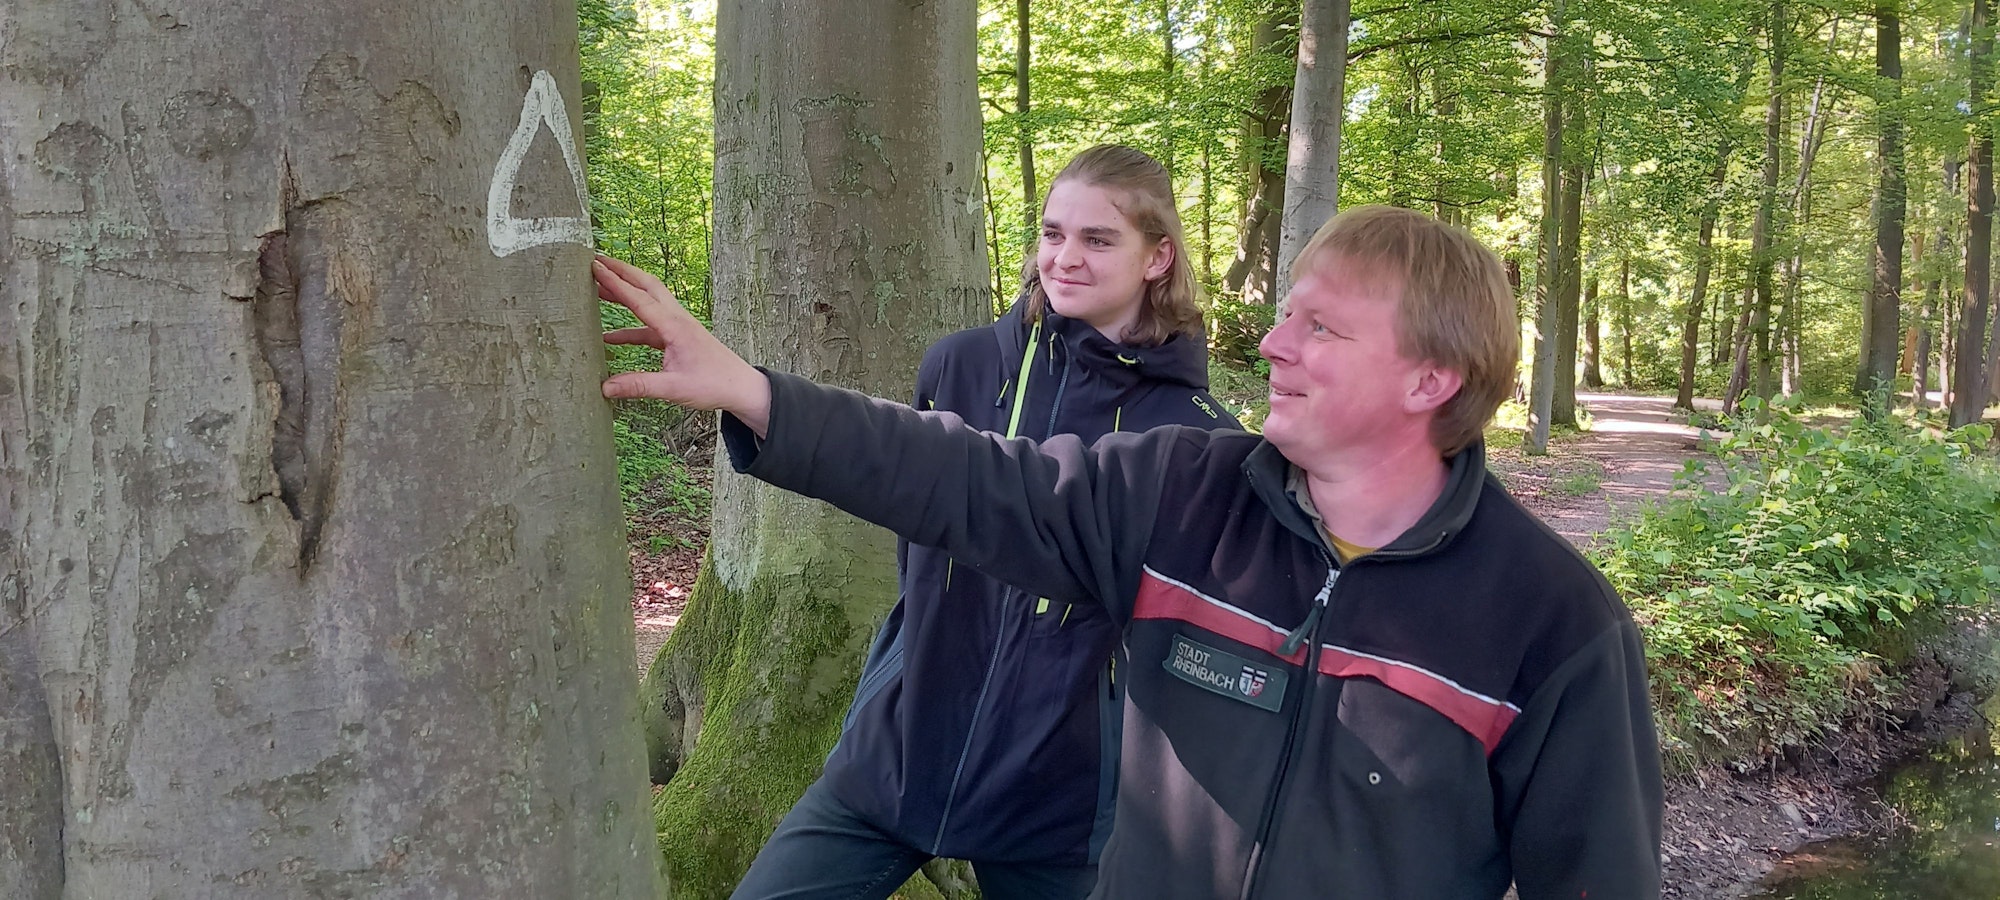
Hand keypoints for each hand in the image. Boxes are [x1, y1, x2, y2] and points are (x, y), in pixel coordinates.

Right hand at [595, 254, 772, 435]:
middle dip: (622, 272)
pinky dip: (629, 327)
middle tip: (597, 261)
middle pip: (646, 286)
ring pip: (648, 301)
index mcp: (675, 326)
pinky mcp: (677, 337)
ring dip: (625, 293)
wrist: (742, 387)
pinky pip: (649, 326)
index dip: (615, 283)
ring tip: (599, 288)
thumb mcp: (674, 388)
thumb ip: (639, 385)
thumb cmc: (715, 384)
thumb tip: (606, 387)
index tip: (595, 267)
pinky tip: (610, 336)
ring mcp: (678, 326)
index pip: (639, 299)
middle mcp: (677, 320)